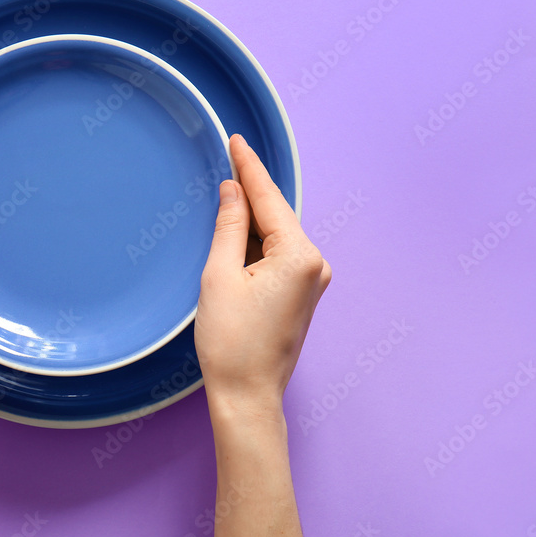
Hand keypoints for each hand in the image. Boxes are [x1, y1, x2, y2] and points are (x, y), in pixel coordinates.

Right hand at [195, 134, 330, 536]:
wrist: (248, 396)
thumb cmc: (231, 343)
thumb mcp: (219, 275)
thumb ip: (229, 226)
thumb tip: (234, 191)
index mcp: (299, 256)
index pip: (269, 199)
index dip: (249, 167)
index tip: (236, 140)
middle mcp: (315, 264)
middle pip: (275, 215)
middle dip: (249, 191)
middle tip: (226, 159)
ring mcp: (313, 281)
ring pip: (276, 234)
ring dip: (250, 219)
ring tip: (224, 195)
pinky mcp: (303, 294)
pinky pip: (278, 254)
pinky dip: (256, 242)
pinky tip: (236, 233)